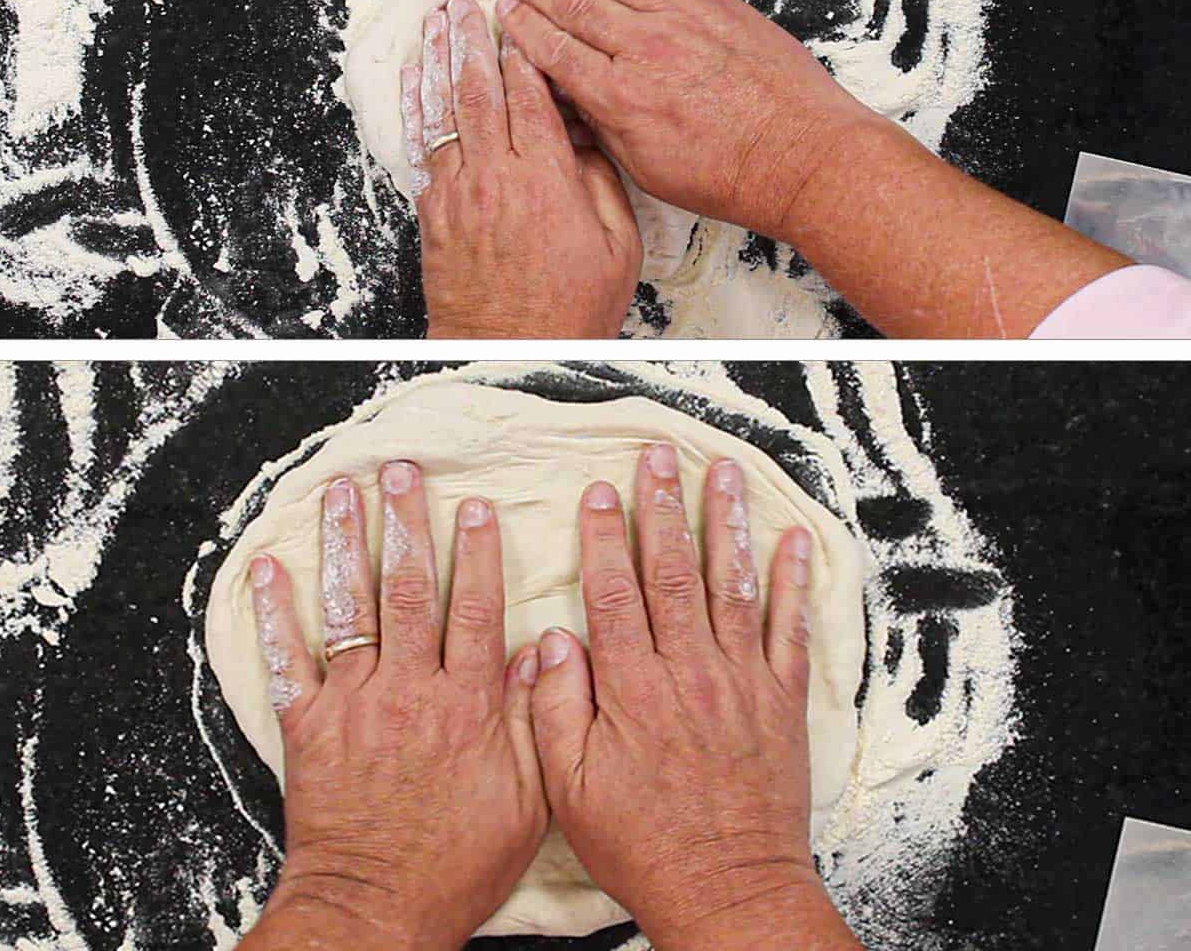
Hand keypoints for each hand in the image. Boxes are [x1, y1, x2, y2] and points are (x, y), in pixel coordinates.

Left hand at [240, 463, 546, 950]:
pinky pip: (287, 660)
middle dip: (407, 523)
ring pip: (353, 607)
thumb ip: (531, 721)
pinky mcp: (308, 726)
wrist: (374, 912)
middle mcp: (409, 690)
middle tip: (402, 471)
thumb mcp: (525, 802)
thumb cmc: (454, 865)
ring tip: (344, 492)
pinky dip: (274, 612)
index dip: (477, 553)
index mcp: (464, 704)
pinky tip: (269, 567)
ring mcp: (354, 703)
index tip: (476, 506)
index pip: (474, 609)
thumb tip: (535, 653)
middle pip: (411, 589)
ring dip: (348, 543)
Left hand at [402, 0, 641, 337]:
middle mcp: (495, 178)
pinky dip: (416, 108)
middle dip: (471, 39)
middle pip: (478, 89)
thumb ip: (600, 182)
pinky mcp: (432, 214)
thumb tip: (583, 138)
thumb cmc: (568, 309)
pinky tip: (413, 82)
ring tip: (433, 23)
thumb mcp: (617, 245)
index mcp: (545, 179)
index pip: (530, 93)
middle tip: (466, 2)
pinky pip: (421, 146)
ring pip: (441, 111)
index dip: (524, 51)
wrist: (511, 352)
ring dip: (435, 61)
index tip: (522, 20)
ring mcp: (457, 194)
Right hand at [494, 0, 877, 236]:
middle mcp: (645, 51)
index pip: (555, 50)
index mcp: (621, 98)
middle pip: (573, 5)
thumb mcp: (648, 170)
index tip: (506, 10)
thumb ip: (606, 127)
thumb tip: (576, 100)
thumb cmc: (731, 174)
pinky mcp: (713, 4)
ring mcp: (681, 21)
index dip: (524, 27)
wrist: (800, 155)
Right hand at [529, 445, 863, 950]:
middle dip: (663, 508)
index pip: (614, 593)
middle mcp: (689, 672)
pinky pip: (790, 630)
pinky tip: (792, 541)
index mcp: (633, 689)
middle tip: (660, 457)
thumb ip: (558, 709)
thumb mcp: (571, 790)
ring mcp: (740, 682)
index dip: (606, 538)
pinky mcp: (780, 700)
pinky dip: (793, 583)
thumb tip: (554, 639)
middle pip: (672, 572)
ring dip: (725, 524)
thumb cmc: (643, 844)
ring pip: (730, 585)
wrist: (728, 889)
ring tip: (724, 473)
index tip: (601, 493)